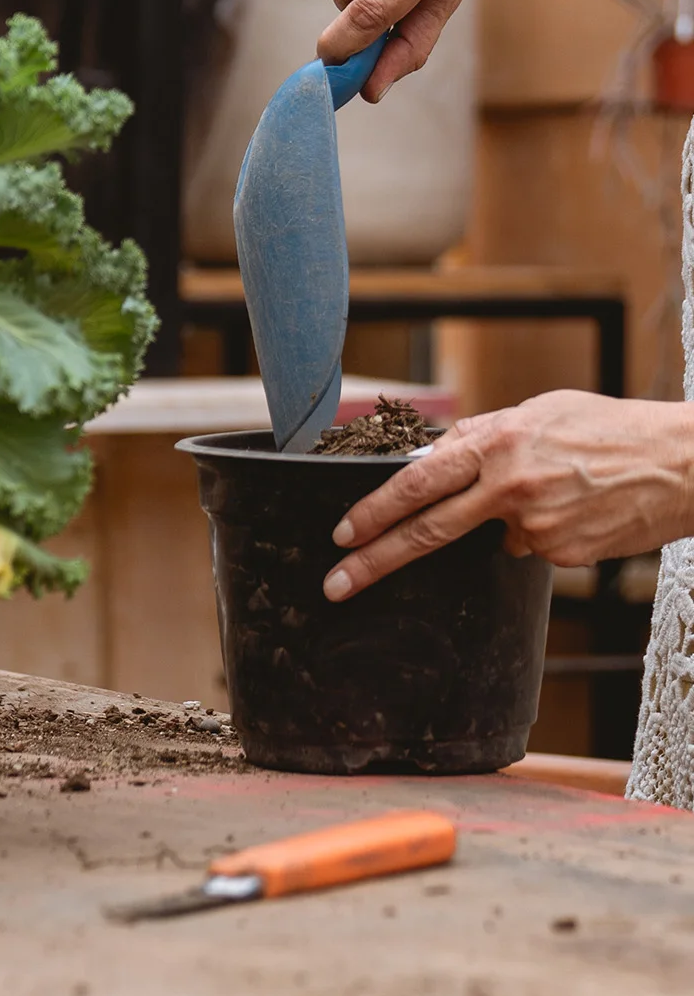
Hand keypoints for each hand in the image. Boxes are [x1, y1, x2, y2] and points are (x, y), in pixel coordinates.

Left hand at [323, 391, 693, 600]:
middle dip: (374, 560)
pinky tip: (579, 508)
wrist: (683, 463)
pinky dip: (543, 531)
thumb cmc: (608, 429)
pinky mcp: (562, 554)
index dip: (373, 510)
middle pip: (427, 530)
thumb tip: (434, 463)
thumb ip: (481, 439)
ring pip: (492, 536)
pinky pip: (533, 547)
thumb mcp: (536, 413)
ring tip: (561, 490)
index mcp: (495, 443)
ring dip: (508, 519)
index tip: (342, 534)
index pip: (416, 482)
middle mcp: (508, 485)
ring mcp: (536, 525)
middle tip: (336, 583)